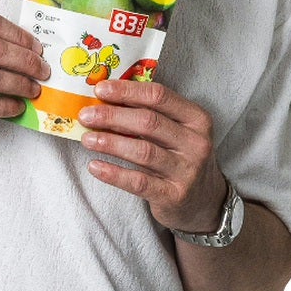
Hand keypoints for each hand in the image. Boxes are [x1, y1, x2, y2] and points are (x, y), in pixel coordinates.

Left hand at [78, 75, 225, 234]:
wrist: (205, 201)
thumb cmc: (182, 158)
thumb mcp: (179, 132)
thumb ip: (153, 114)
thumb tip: (107, 99)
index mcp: (197, 119)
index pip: (159, 96)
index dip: (127, 91)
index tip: (100, 90)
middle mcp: (196, 143)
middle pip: (148, 122)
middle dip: (112, 116)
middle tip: (86, 116)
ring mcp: (187, 171)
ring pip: (143, 151)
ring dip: (110, 143)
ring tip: (87, 139)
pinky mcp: (174, 195)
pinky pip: (139, 182)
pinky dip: (114, 173)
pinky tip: (95, 166)